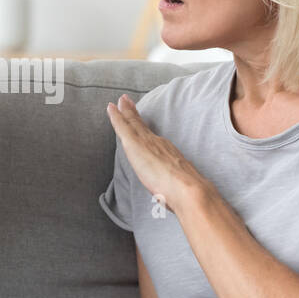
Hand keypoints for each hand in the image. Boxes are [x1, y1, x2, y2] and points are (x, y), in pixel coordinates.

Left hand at [105, 93, 206, 213]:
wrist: (189, 190)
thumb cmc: (187, 194)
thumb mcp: (180, 187)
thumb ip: (175, 187)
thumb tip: (175, 196)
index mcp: (168, 153)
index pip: (151, 138)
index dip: (144, 128)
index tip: (139, 120)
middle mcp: (158, 143)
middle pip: (142, 126)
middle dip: (133, 114)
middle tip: (126, 101)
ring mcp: (147, 143)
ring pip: (132, 123)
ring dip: (124, 111)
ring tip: (118, 101)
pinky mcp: (136, 145)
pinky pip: (123, 127)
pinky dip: (116, 117)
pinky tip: (110, 109)